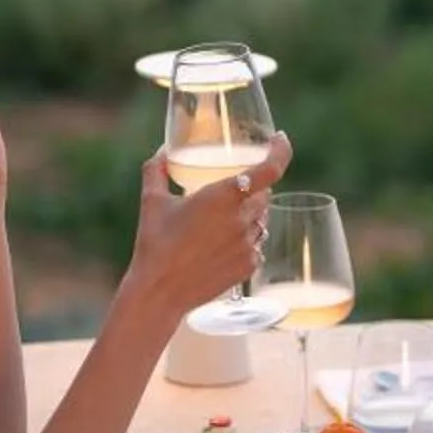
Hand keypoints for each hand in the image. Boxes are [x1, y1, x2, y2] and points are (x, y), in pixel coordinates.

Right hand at [128, 131, 293, 320]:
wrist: (160, 291)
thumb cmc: (154, 244)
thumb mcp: (152, 201)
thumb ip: (156, 170)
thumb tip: (162, 152)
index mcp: (224, 196)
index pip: (270, 169)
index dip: (281, 151)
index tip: (280, 140)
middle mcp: (242, 219)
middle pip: (263, 194)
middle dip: (251, 189)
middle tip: (228, 193)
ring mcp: (248, 244)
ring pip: (261, 220)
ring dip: (248, 215)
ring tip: (219, 223)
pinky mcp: (248, 266)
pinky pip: (256, 245)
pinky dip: (244, 240)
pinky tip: (220, 246)